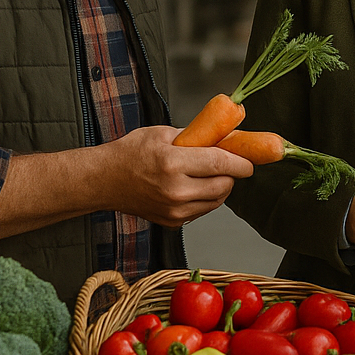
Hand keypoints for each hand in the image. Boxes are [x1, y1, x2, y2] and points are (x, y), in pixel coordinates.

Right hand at [100, 125, 255, 226]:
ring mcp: (174, 209)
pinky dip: (207, 198)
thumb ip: (195, 136)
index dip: (241, 162)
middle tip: (229, 163)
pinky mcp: (172, 222)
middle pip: (223, 185)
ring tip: (210, 173)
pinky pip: (203, 210)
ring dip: (221, 186)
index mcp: (172, 163)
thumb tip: (224, 136)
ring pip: (217, 200)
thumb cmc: (129, 153)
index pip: (220, 164)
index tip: (250, 161)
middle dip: (232, 173)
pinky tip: (196, 186)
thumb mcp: (162, 133)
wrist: (104, 180)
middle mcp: (175, 190)